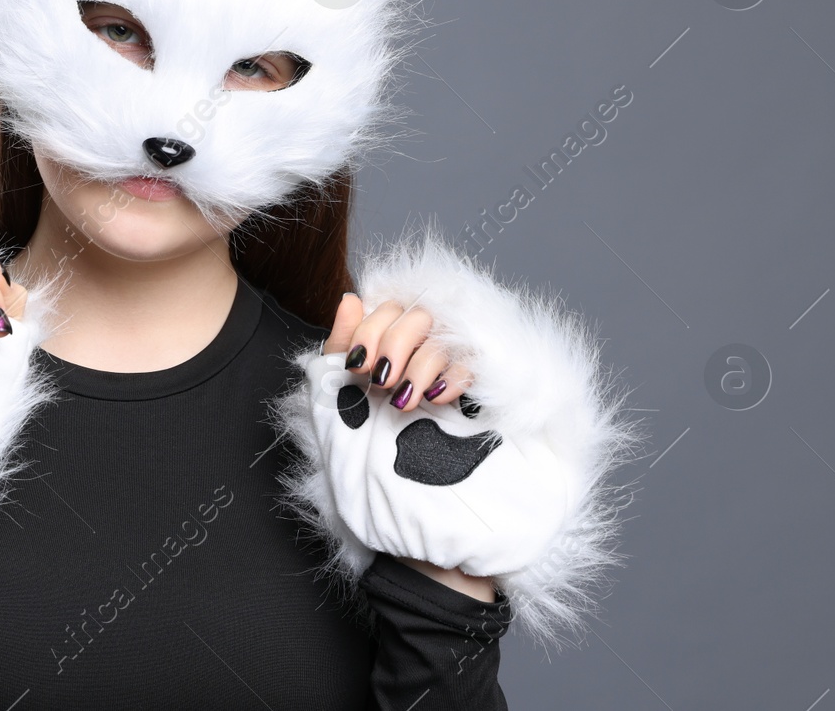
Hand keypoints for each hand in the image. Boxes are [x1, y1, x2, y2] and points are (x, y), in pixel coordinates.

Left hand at [324, 293, 496, 601]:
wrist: (427, 536)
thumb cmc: (383, 479)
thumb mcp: (345, 415)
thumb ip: (343, 355)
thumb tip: (349, 298)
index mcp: (396, 357)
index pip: (387, 309)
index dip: (369, 328)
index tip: (357, 367)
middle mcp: (430, 360)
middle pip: (416, 311)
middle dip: (391, 341)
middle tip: (381, 383)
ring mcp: (461, 378)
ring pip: (443, 334)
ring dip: (419, 360)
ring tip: (405, 401)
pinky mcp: (491, 398)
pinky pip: (475, 361)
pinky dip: (453, 375)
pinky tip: (441, 400)